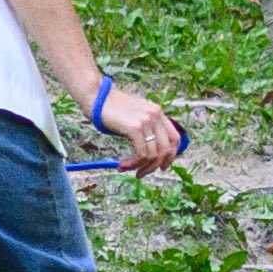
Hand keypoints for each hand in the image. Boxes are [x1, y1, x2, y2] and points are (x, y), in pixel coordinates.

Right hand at [56, 77, 186, 177]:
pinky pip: (142, 153)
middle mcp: (156, 115)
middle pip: (166, 149)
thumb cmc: (111, 109)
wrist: (97, 98)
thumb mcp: (134, 116)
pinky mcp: (135, 127)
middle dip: (154, 166)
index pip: (175, 138)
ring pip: (153, 155)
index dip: (170, 156)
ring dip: (140, 167)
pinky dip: (133, 164)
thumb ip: (145, 129)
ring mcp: (147, 120)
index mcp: (158, 112)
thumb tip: (149, 153)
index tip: (161, 166)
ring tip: (127, 168)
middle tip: (141, 174)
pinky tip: (123, 164)